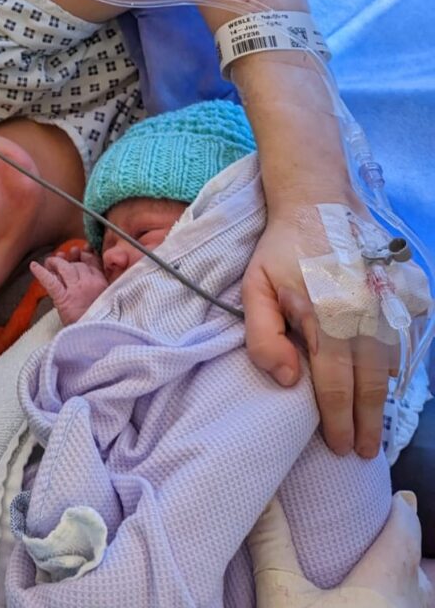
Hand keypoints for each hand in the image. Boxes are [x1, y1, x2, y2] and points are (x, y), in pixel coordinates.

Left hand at [30, 251, 107, 325]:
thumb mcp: (107, 301)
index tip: (80, 254)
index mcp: (102, 284)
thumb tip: (92, 269)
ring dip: (56, 263)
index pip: (91, 263)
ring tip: (50, 262)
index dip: (83, 257)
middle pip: (77, 265)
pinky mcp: (63, 298)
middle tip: (60, 262)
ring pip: (65, 268)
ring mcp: (76, 290)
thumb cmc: (99, 322)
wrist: (94, 338)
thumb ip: (102, 287)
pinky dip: (41, 273)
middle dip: (68, 262)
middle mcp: (90, 283)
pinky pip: (50, 281)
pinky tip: (34, 266)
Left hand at [242, 215, 390, 457]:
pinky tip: (386, 386)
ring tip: (378, 430)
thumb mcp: (254, 288)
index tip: (340, 447)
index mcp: (325, 319)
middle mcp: (364, 318)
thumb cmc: (280, 250)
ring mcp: (387, 306)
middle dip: (367, 423)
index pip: (334, 385)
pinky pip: (403, 342)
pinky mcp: (401, 295)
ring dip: (384, 402)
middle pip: (369, 385)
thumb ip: (263, 336)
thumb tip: (290, 380)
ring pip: (390, 367)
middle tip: (365, 452)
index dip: (338, 420)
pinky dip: (396, 369)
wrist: (318, 204)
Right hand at [248, 492, 433, 607]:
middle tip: (391, 526)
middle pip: (420, 571)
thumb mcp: (280, 595)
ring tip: (386, 572)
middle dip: (407, 547)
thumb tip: (259, 495)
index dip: (403, 511)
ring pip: (421, 603)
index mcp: (385, 586)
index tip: (397, 495)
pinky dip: (402, 606)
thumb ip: (270, 542)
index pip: (405, 533)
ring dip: (409, 583)